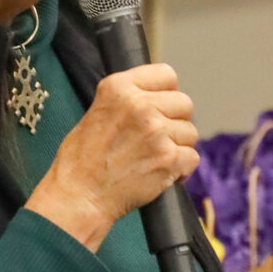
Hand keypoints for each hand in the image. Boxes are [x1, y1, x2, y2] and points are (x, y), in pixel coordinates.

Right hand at [27, 64, 198, 251]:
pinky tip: (162, 174)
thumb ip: (127, 100)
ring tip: (154, 158)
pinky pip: (192, 157)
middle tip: (156, 139)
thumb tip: (155, 97)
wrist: (79, 197)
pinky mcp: (168, 158)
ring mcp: (156, 131)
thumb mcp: (96, 112)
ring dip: (178, 147)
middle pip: (184, 103)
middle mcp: (140, 105)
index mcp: (118, 88)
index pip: (166, 74)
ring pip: (190, 132)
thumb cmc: (81, 161)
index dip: (166, 93)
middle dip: (175, 121)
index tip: (160, 107)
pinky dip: (181, 169)